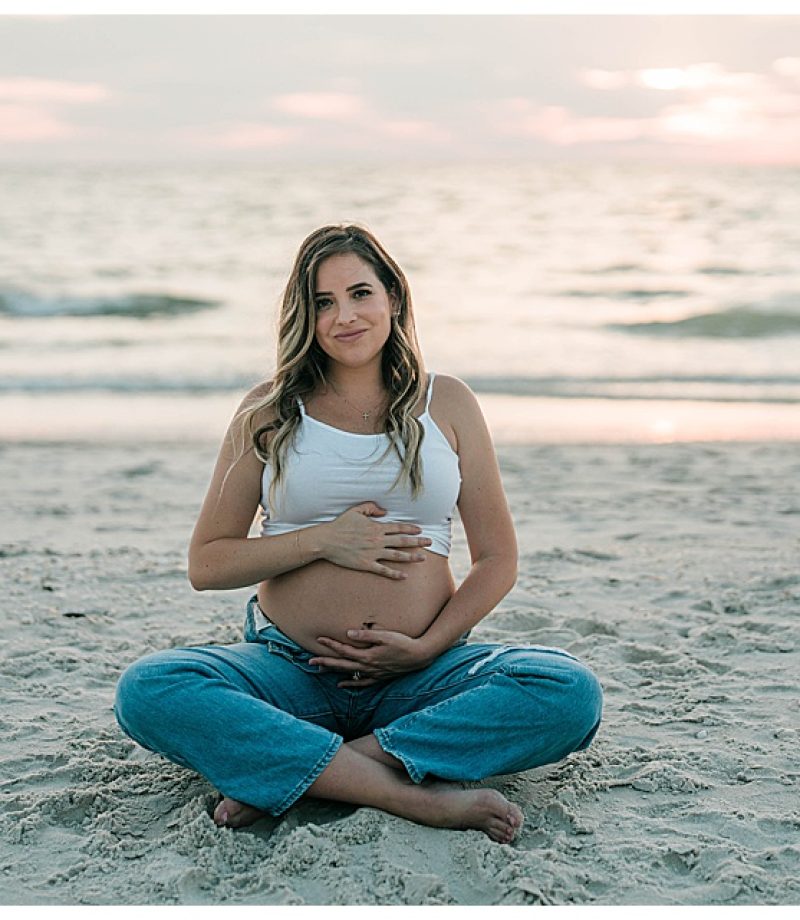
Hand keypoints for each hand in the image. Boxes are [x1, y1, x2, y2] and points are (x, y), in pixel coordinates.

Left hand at [308, 627, 435, 687]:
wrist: (419, 657)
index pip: (344, 650)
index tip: (319, 638)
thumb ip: (366, 635)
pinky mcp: (379, 677)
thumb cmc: (403, 643)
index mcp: (367, 656)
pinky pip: (361, 683)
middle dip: (325, 663)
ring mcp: (373, 674)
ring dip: (334, 672)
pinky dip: (350, 683)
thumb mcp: (385, 636)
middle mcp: (368, 667)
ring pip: (349, 674)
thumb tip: (348, 634)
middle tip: (310, 661)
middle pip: (342, 665)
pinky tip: (342, 684)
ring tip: (320, 671)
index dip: (331, 644)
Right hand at [321, 502, 432, 579]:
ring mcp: (373, 553)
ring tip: (423, 558)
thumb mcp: (356, 510)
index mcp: (376, 527)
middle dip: (418, 541)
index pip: (398, 527)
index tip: (421, 530)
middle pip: (402, 541)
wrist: (327, 540)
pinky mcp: (366, 564)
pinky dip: (394, 573)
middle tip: (430, 542)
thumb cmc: (340, 525)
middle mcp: (377, 540)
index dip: (411, 528)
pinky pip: (383, 570)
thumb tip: (385, 511)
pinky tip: (404, 576)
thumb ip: (372, 507)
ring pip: (397, 555)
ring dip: (411, 557)